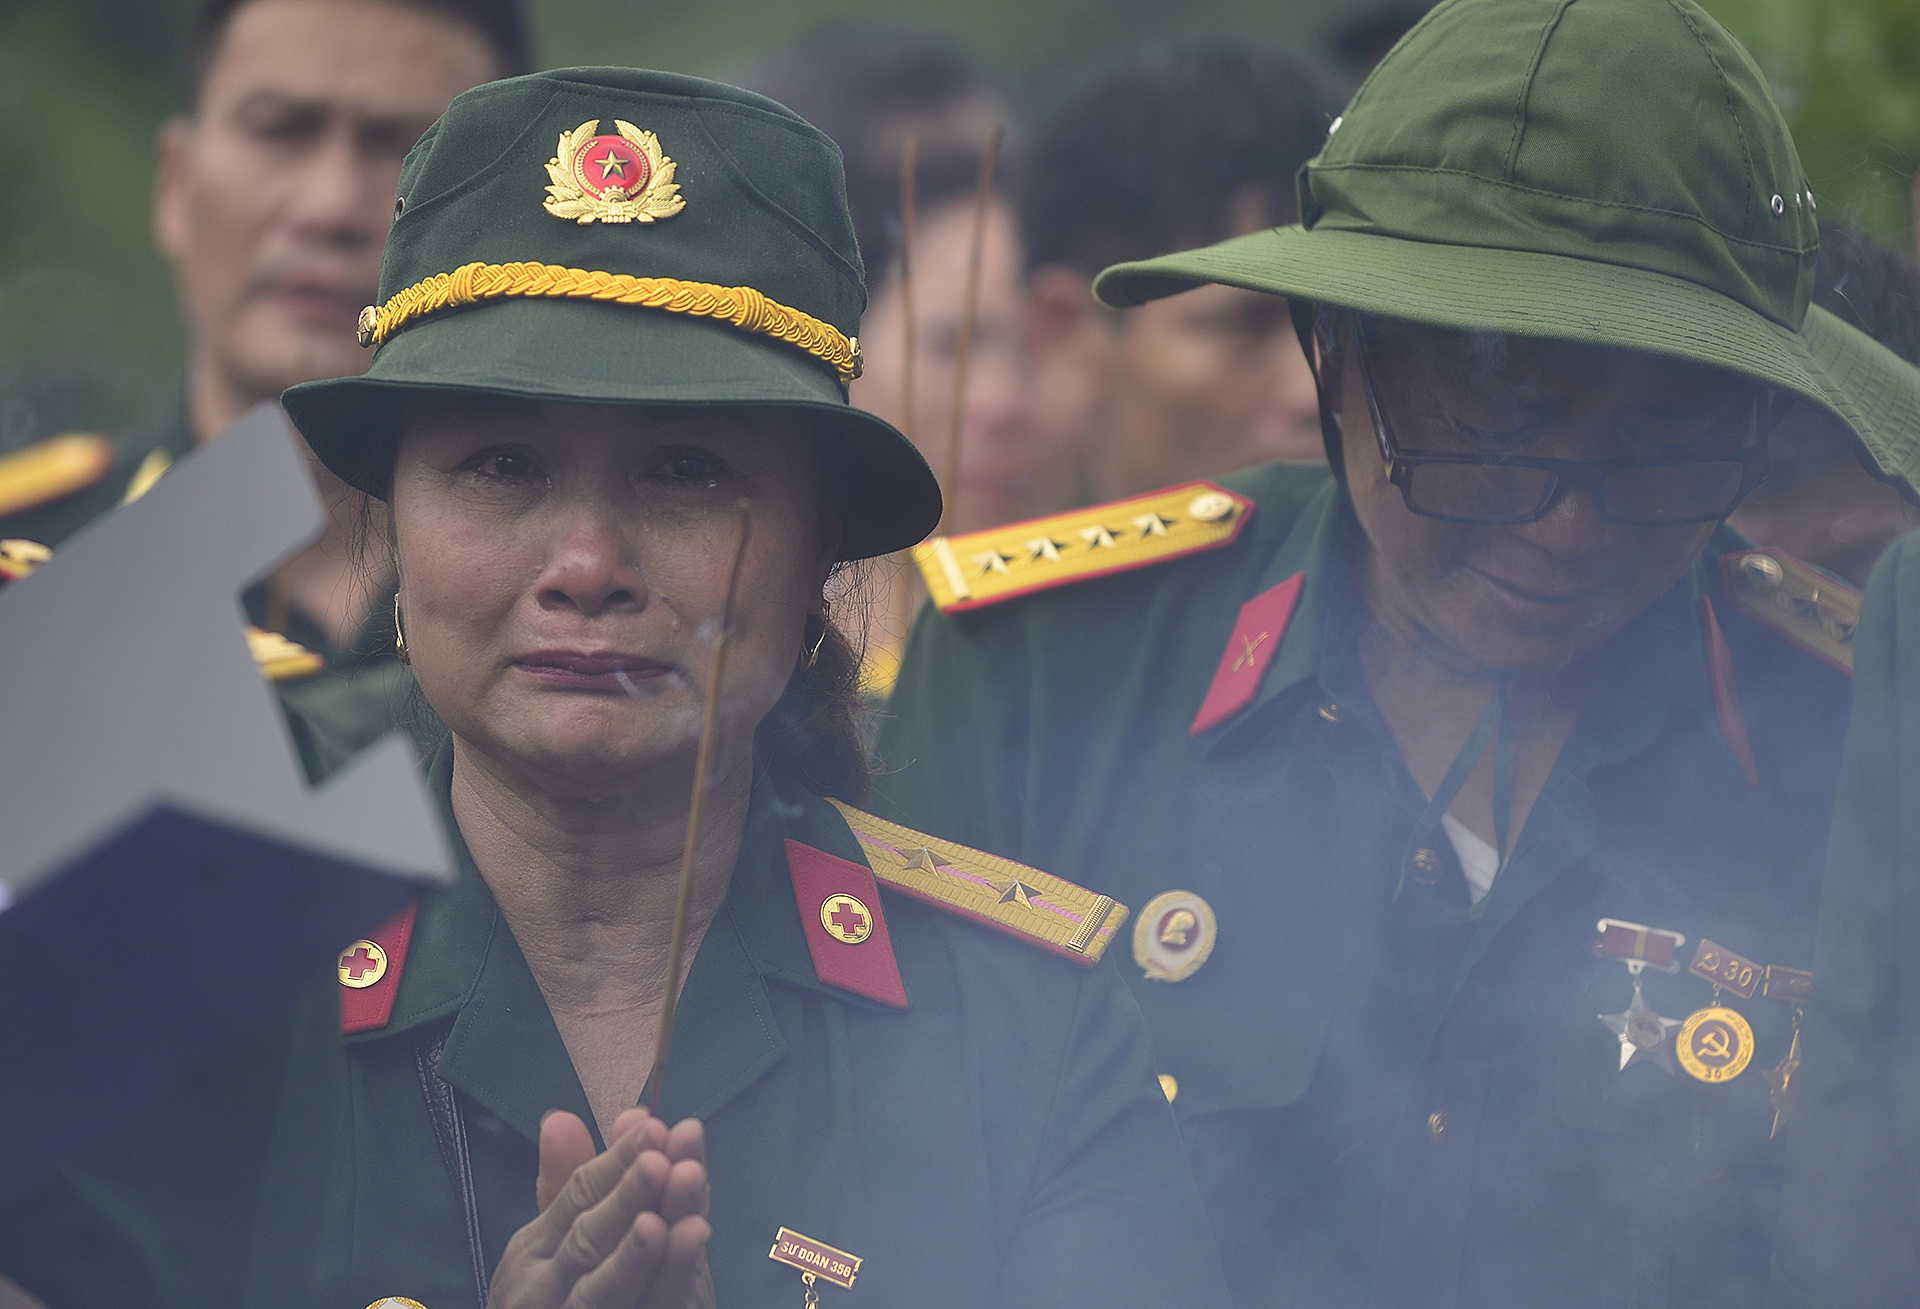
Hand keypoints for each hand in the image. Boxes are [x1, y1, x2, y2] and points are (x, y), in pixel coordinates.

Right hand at [488, 1108, 714, 1308]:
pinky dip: (668, 1283)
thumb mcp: (556, 1242)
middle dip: (629, 1198)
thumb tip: (561, 1117)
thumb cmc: (558, 1297)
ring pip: (606, 1292)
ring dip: (647, 1251)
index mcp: (532, 1256)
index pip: (574, 1199)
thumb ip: (568, 1183)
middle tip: (665, 1159)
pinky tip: (692, 1250)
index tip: (653, 1126)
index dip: (615, 1163)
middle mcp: (543, 1293)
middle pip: (588, 1243)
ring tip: (684, 1210)